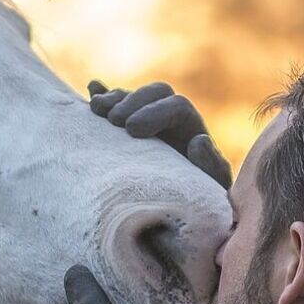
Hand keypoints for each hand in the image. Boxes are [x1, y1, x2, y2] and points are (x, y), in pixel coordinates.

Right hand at [88, 80, 232, 188]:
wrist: (179, 214)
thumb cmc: (198, 199)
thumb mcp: (209, 187)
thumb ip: (210, 165)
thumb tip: (198, 140)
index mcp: (191, 130)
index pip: (177, 106)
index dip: (155, 112)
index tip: (132, 129)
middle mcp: (171, 120)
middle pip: (156, 93)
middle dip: (133, 101)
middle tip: (114, 120)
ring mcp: (146, 121)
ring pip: (133, 96)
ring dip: (114, 99)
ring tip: (96, 109)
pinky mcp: (124, 130)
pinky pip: (114, 105)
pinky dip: (103, 95)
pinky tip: (93, 89)